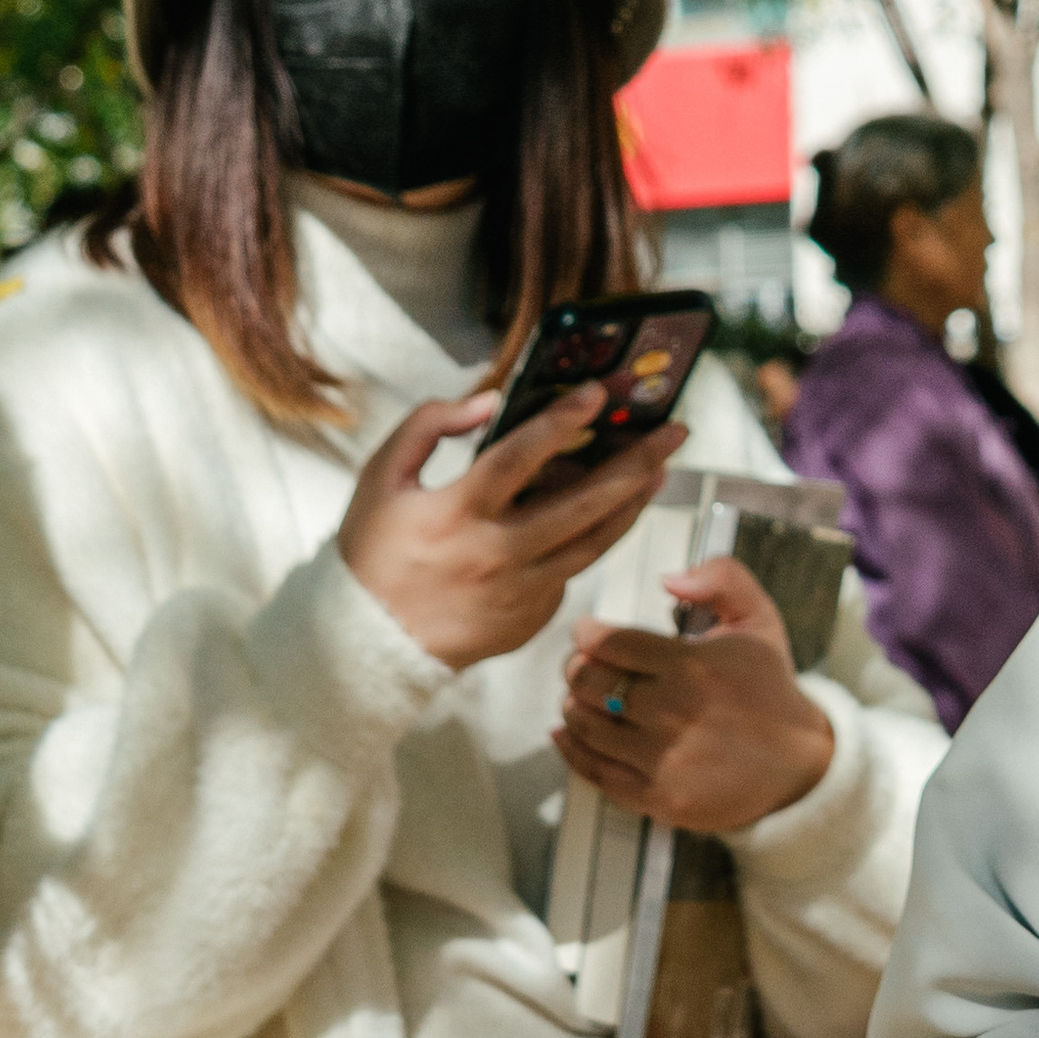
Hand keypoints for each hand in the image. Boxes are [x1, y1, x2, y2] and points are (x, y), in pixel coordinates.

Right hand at [338, 386, 687, 672]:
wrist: (364, 646)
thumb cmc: (373, 553)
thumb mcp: (381, 477)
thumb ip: (428, 425)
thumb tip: (488, 401)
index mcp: (456, 513)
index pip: (520, 458)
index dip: (561, 422)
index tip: (598, 391)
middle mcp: (496, 555)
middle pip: (582, 504)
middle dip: (635, 462)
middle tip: (674, 431)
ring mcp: (518, 594)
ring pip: (594, 544)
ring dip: (633, 504)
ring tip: (660, 470)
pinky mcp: (530, 620)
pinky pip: (570, 573)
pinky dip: (591, 541)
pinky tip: (609, 514)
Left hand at [556, 556, 835, 831]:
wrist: (799, 761)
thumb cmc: (769, 685)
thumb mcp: (758, 617)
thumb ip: (721, 577)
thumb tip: (668, 580)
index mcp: (692, 664)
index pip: (610, 643)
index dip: (588, 633)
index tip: (586, 631)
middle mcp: (673, 712)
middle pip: (589, 683)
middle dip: (576, 667)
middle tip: (581, 664)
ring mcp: (663, 759)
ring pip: (586, 726)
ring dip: (573, 706)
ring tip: (579, 696)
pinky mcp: (658, 797)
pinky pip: (596, 772)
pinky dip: (572, 751)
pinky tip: (566, 735)